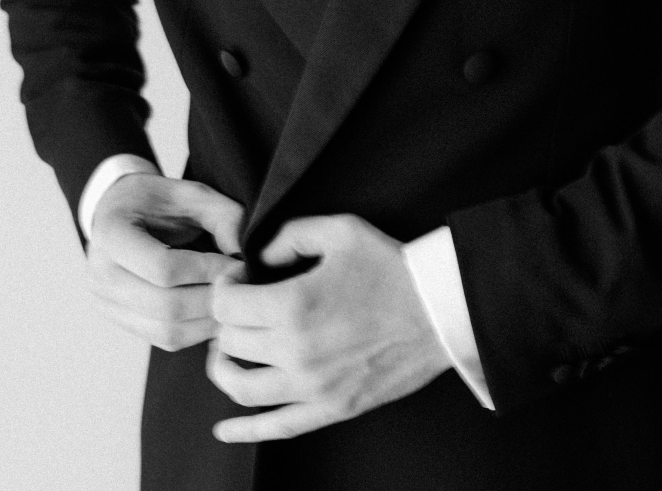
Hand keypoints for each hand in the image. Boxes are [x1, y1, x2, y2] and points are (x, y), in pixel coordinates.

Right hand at [86, 173, 244, 351]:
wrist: (120, 210)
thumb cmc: (156, 200)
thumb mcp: (190, 192)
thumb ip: (222, 216)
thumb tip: (243, 256)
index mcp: (111, 234)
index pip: (162, 267)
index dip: (207, 270)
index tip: (238, 264)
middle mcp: (100, 276)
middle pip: (166, 306)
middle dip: (213, 299)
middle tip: (243, 286)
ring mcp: (107, 304)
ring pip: (167, 331)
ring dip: (209, 320)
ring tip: (234, 301)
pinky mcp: (122, 322)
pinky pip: (165, 339)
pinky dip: (198, 331)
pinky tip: (218, 312)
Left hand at [207, 213, 448, 442]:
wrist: (437, 310)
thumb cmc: (390, 267)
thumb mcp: (339, 230)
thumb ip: (289, 235)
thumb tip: (260, 257)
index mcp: (293, 305)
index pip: (225, 305)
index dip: (225, 285)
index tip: (239, 278)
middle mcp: (296, 351)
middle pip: (229, 342)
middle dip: (227, 320)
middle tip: (242, 305)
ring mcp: (312, 387)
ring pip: (241, 388)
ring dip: (224, 368)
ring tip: (230, 350)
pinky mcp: (330, 408)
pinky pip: (276, 428)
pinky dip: (245, 431)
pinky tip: (225, 428)